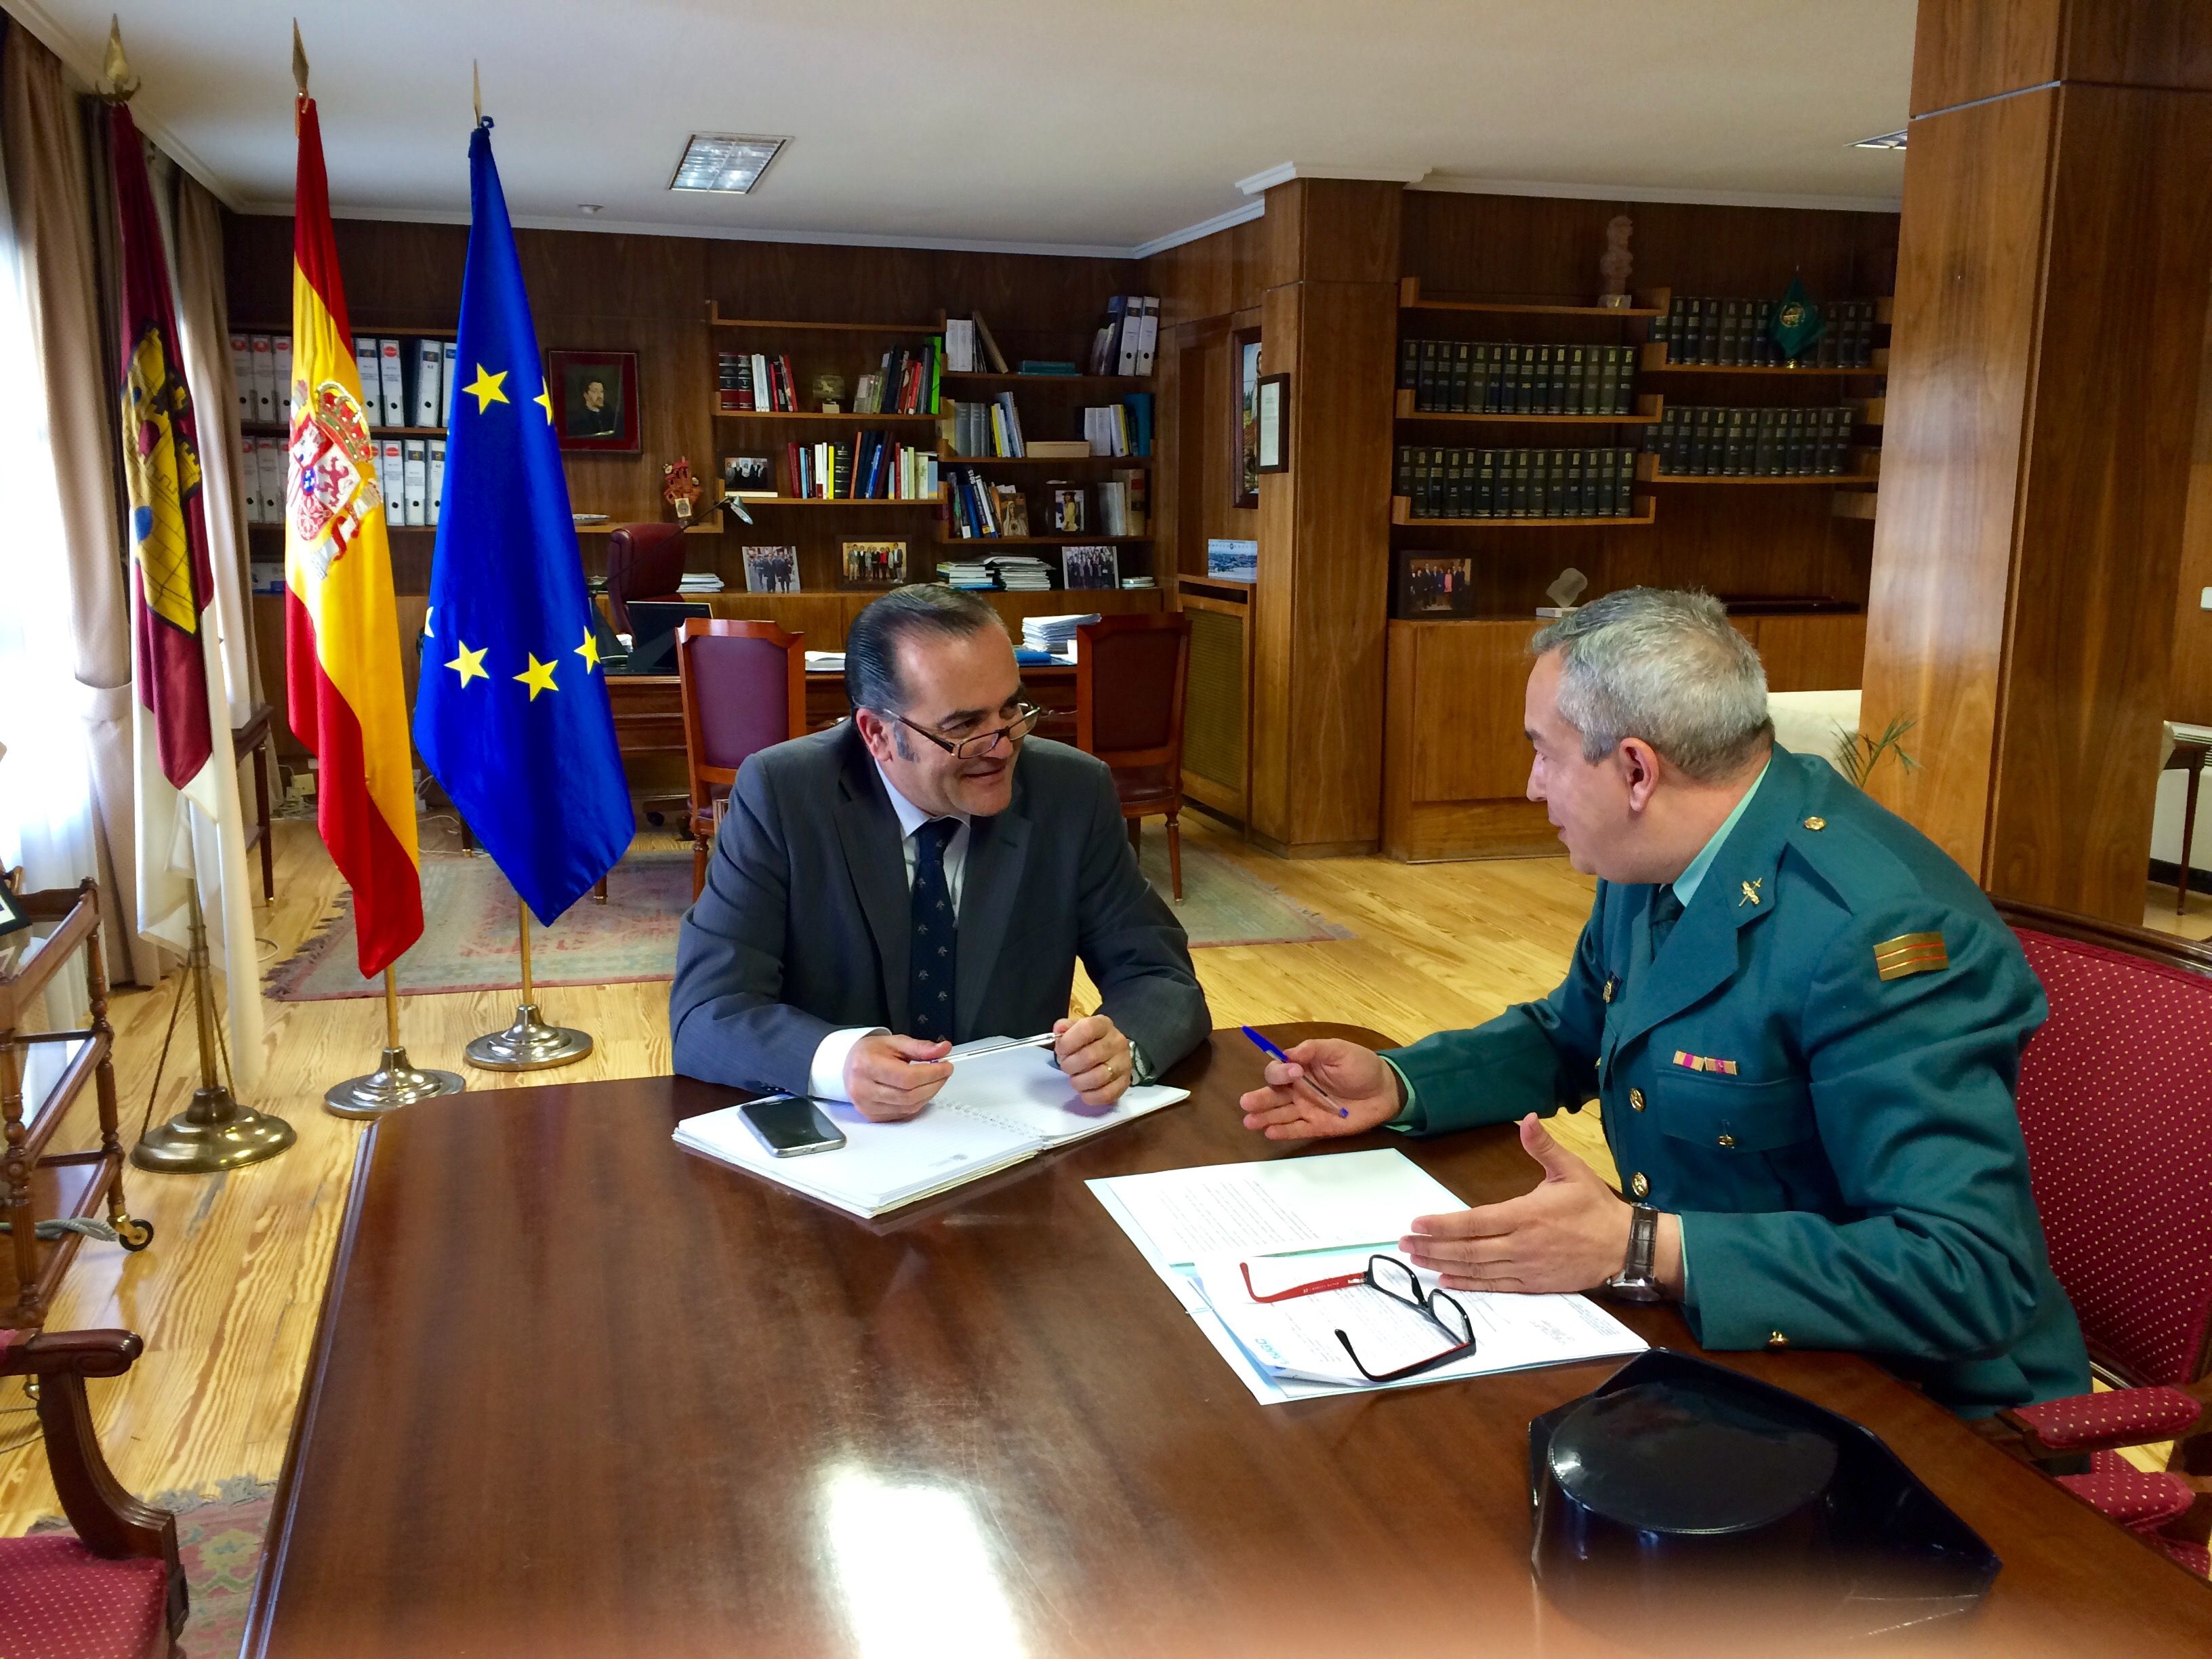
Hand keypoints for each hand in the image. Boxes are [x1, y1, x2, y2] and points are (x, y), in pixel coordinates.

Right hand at [842, 1032, 952, 1121]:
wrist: (849, 1065)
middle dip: (934, 1084)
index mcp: (866, 1065)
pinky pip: (903, 1114)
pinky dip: (918, 1103)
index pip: (906, 1077)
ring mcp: (866, 1106)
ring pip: (909, 1107)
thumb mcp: (895, 1042)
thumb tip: (943, 1049)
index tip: (946, 1066)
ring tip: (934, 1080)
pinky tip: (921, 1091)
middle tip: (944, 1072)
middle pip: (909, 1095)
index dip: (932, 1073)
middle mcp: (863, 1088)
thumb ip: (920, 1047)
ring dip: (928, 1094)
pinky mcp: (873, 1116)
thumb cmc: (870, 1053)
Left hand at [1053, 1014, 1130, 1106]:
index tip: (1060, 1050)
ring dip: (1079, 1082)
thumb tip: (1059, 1028)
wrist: (1111, 1053)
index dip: (1068, 1042)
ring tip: (1075, 1079)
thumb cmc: (1088, 1041)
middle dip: (1070, 1065)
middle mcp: (1117, 1042)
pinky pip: (1106, 1095)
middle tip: (1066, 1067)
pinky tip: (1084, 1091)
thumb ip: (1065, 1028)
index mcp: (1104, 1025)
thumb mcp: (1076, 1029)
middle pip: (1090, 1056)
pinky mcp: (1125, 1083)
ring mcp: (1124, 1063)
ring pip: (1098, 1077)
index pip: (1087, 1029)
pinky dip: (1090, 1096)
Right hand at [1236, 1039, 1401, 1139]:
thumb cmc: (1362, 1066)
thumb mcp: (1339, 1050)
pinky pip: (1297, 1129)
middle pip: (1274, 1093)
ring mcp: (1307, 1108)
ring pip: (1280, 1113)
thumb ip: (1314, 1050)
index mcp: (1302, 1067)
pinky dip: (1283, 1132)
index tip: (1294, 1072)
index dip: (1281, 1071)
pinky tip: (1269, 1133)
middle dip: (1259, 1098)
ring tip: (1249, 1121)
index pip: (1280, 1069)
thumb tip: (1289, 1054)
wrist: (1385, 1090)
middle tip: (1246, 1103)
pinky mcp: (1317, 1126)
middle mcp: (1299, 1088)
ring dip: (1264, 1116)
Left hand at [1400, 1115, 1641, 1292]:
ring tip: (1416, 1260)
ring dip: (1443, 1265)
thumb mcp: (1572, 1170)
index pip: (1474, 1221)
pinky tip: (1447, 1281)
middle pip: (1468, 1248)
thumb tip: (1528, 1118)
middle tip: (1404, 1244)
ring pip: (1476, 1269)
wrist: (1625, 1247)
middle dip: (1432, 1247)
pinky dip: (1468, 1285)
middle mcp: (1521, 1244)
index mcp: (1526, 1214)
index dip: (1443, 1225)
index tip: (1417, 1224)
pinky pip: (1494, 1286)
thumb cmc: (1595, 1207)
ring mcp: (1525, 1267)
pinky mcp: (1533, 1284)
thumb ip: (1544, 1147)